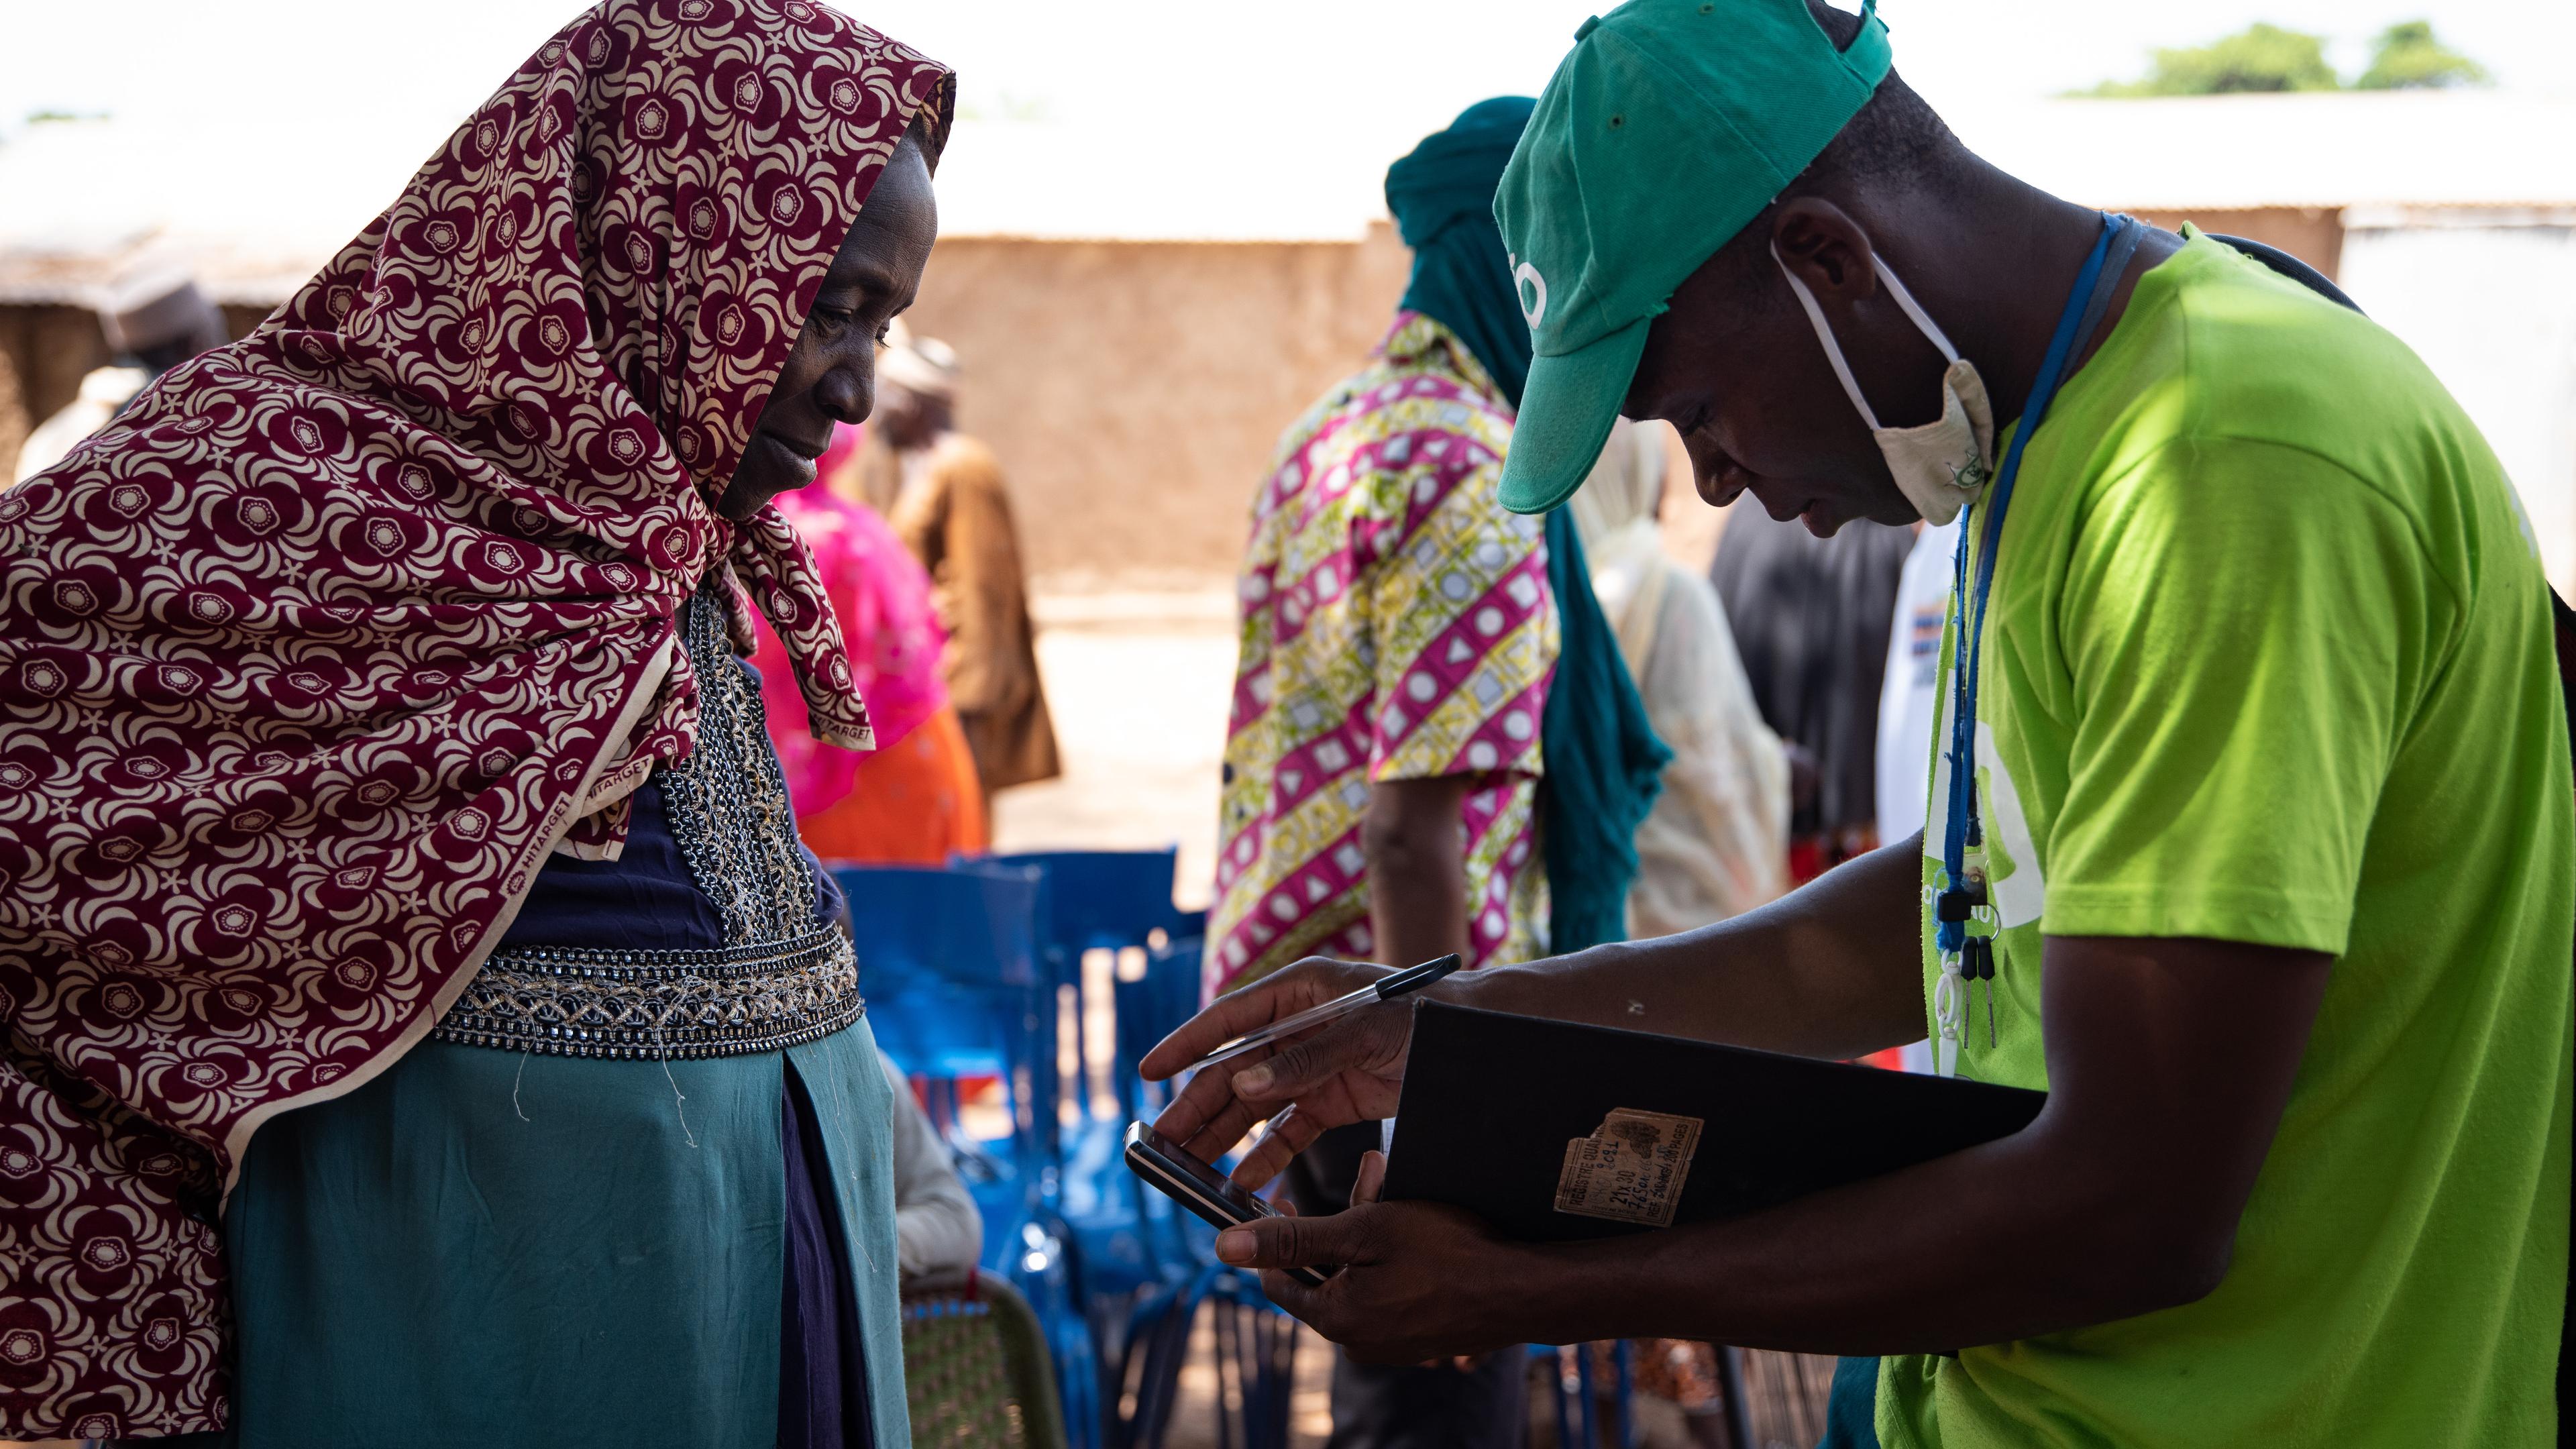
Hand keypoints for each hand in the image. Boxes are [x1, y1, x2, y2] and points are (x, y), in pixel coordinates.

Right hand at [1140, 956, 1418, 1187]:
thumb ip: (1306, 1058)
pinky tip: (1244, 1181)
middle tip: (1162, 1143)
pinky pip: (1290, 1130)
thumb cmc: (1426, 1017)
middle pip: (1235, 1070)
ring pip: (1255, 1105)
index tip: (1150, 1070)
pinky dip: (1269, 1155)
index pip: (1229, 1018)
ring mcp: (1313, 1066)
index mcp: (1299, 992)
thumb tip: (1245, 1083)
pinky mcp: (1333, 1099)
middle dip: (1198, 1106)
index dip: (1187, 1045)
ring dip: (1224, 1136)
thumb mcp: (1366, 1031)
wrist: (1477, 1042)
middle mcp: (1298, 1028)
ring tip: (1190, 1168)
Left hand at [1212, 1149, 1540, 1363]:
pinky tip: (1417, 1230)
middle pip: (1321, 1275)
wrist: (1524, 1289)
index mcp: (1335, 1319)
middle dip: (1337, 1225)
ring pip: (1356, 1279)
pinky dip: (1393, 1260)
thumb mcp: (1365, 1230)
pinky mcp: (1415, 1338)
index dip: (1280, 1233)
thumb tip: (1225, 1247)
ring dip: (1368, 1236)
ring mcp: (1388, 1344)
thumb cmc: (1450, 1252)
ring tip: (1396, 1193)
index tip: (1294, 1195)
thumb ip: (1294, 1239)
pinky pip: (1386, 1293)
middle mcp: (1356, 1342)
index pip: (1277, 1278)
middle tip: (1369, 1179)